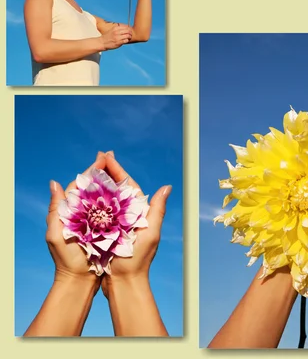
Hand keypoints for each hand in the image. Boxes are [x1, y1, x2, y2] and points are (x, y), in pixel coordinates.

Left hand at [47, 152, 105, 287]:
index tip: (101, 157)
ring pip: (103, 197)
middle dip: (101, 171)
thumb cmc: (66, 259)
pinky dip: (116, 200)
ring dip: (109, 182)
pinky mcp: (105, 229)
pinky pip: (111, 211)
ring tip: (117, 167)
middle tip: (110, 155)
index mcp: (70, 211)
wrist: (80, 281)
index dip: (91, 170)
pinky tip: (123, 191)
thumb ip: (55, 209)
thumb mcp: (56, 234)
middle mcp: (82, 213)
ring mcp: (94, 221)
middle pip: (93, 187)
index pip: (81, 184)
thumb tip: (54, 183)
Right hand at [100, 152, 170, 296]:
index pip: (128, 185)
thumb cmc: (138, 260)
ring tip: (89, 170)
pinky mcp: (107, 233)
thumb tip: (167, 187)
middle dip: (107, 172)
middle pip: (116, 188)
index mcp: (140, 212)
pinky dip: (91, 203)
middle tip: (97, 157)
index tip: (107, 156)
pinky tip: (82, 196)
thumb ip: (157, 210)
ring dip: (98, 185)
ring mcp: (117, 224)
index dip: (118, 169)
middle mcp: (129, 215)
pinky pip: (98, 213)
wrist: (125, 284)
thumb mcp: (150, 233)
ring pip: (106, 199)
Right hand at [101, 24, 132, 49]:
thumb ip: (118, 29)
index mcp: (115, 28)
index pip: (126, 27)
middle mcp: (116, 32)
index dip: (129, 29)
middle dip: (130, 33)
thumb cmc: (108, 37)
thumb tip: (126, 28)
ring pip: (128, 35)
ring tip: (128, 38)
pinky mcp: (118, 42)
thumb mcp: (112, 30)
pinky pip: (126, 40)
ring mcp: (118, 37)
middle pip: (128, 31)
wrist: (102, 42)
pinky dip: (127, 40)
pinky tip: (125, 41)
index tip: (129, 31)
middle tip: (130, 35)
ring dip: (129, 37)